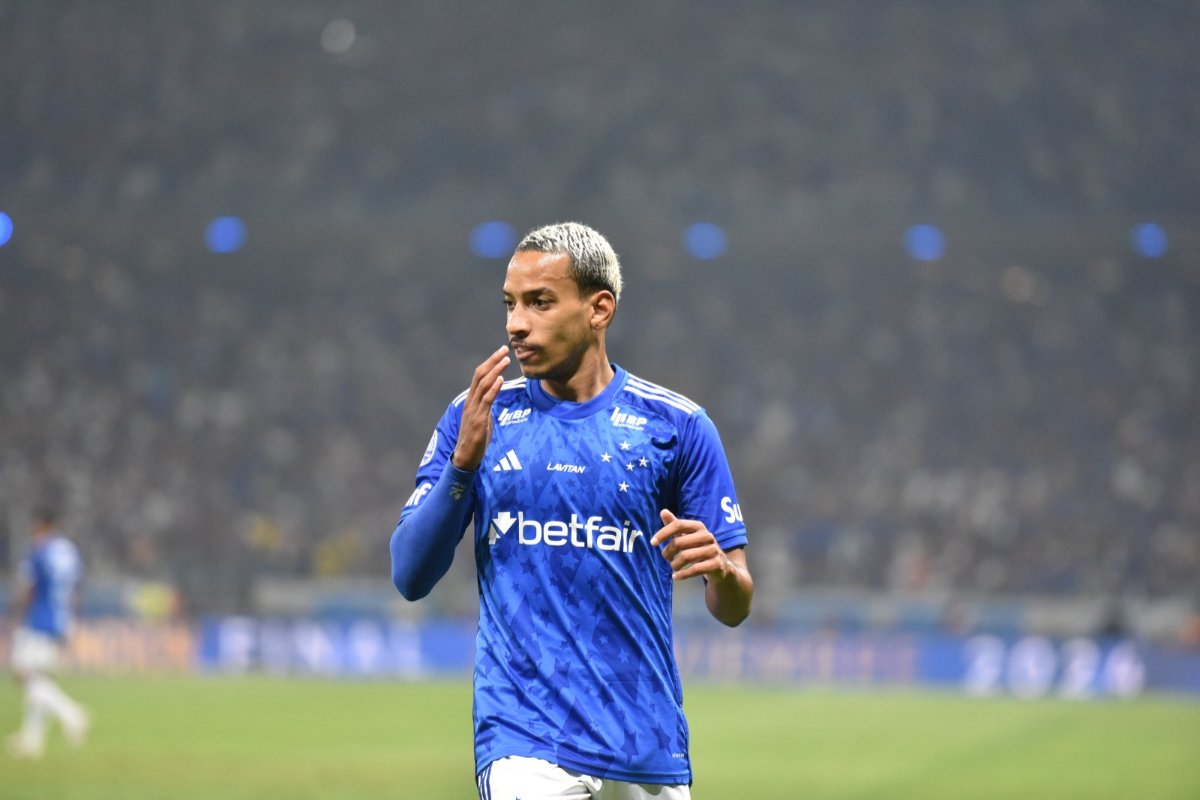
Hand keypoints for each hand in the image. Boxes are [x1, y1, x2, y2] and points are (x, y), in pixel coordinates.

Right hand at [450, 346, 509, 470]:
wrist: (466, 457)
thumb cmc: (476, 439)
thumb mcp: (483, 418)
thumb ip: (486, 406)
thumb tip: (494, 395)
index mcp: (471, 401)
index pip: (479, 376)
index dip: (490, 363)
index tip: (501, 352)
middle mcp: (471, 402)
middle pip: (480, 376)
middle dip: (493, 361)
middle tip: (504, 349)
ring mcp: (474, 411)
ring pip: (483, 385)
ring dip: (495, 371)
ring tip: (505, 360)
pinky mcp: (479, 421)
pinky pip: (486, 401)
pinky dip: (493, 389)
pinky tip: (500, 380)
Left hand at [649, 509, 734, 581]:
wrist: (721, 566)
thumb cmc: (699, 548)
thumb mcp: (687, 536)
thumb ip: (675, 525)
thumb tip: (663, 511)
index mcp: (699, 526)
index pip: (678, 525)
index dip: (663, 533)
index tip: (652, 543)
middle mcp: (707, 536)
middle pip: (679, 542)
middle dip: (668, 552)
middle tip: (666, 558)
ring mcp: (713, 550)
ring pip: (685, 556)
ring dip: (674, 565)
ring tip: (673, 567)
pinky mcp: (716, 564)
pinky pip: (695, 569)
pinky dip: (682, 574)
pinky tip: (676, 576)